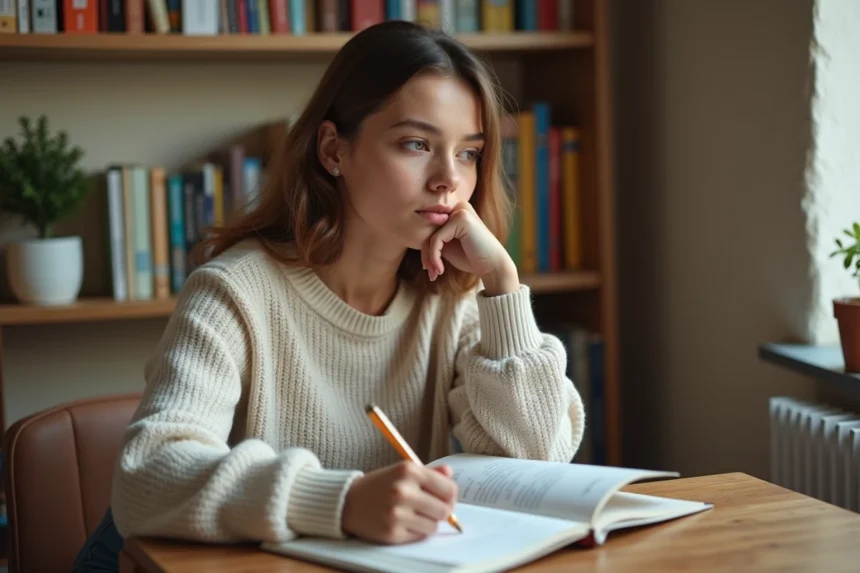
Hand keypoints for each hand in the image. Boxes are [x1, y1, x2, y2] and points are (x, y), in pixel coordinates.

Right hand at [341, 461, 457, 544]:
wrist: (347, 502)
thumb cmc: (380, 485)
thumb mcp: (403, 471)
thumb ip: (430, 472)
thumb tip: (450, 473)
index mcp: (409, 470)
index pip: (449, 489)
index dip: (451, 496)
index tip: (445, 498)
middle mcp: (403, 491)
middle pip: (444, 510)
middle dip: (441, 511)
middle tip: (431, 509)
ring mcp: (397, 513)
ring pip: (433, 526)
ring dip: (428, 522)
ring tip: (414, 515)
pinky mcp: (392, 533)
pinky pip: (419, 536)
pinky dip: (416, 531)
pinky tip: (404, 522)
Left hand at [421, 201, 519, 295]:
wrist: (492, 266)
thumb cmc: (471, 257)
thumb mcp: (447, 246)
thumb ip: (433, 238)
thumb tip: (412, 233)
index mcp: (456, 211)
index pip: (431, 228)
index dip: (427, 249)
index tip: (428, 268)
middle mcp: (458, 207)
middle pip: (429, 230)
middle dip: (426, 254)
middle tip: (430, 273)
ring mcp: (461, 211)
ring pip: (431, 235)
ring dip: (429, 258)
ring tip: (434, 273)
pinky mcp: (461, 218)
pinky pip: (436, 239)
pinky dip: (434, 257)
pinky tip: (441, 269)